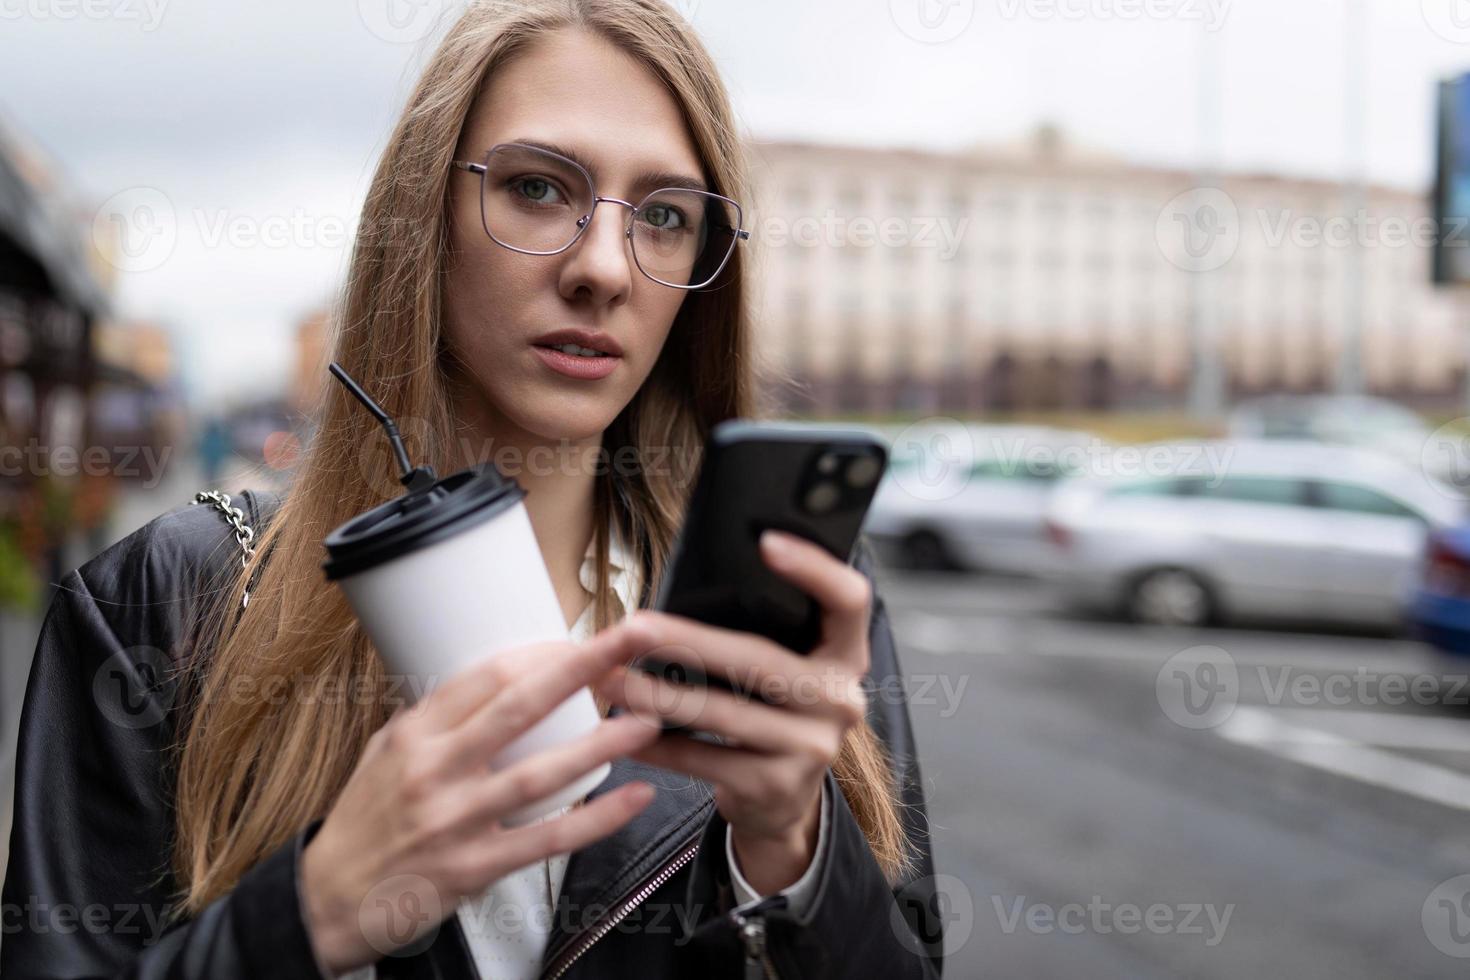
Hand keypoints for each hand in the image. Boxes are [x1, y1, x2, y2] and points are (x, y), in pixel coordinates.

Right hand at [299, 625, 664, 972]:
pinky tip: (632, 799)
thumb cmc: (364, 822)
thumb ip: (436, 720)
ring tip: (646, 722)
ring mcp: (456, 819)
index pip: (486, 675)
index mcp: (415, 734)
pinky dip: (596, 819)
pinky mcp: (475, 866)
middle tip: (628, 643)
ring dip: (601, 744)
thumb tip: (491, 684)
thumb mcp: (385, 754)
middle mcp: (435, 770)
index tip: (584, 638)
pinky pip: (548, 839)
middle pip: (519, 705)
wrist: (328, 900)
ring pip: (541, 772)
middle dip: (580, 668)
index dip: (543, 652)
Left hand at [595, 529, 871, 894]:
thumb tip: (680, 593)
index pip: (849, 600)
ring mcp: (814, 747)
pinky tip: (623, 732)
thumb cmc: (770, 711)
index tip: (765, 540)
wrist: (783, 801)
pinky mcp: (779, 787)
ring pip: (724, 713)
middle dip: (687, 642)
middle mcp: (840, 699)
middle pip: (761, 660)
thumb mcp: (785, 670)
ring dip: (657, 696)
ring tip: (611, 681)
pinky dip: (659, 745)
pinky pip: (706, 761)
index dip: (814, 568)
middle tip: (633, 628)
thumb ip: (762, 633)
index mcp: (845, 655)